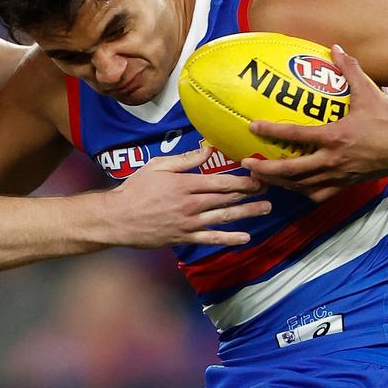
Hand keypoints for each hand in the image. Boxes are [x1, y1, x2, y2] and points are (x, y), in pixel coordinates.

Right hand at [108, 145, 271, 247]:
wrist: (118, 219)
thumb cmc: (135, 190)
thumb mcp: (157, 167)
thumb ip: (184, 160)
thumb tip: (207, 149)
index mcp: (186, 184)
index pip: (221, 181)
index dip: (242, 179)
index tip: (258, 174)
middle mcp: (191, 204)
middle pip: (227, 198)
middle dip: (250, 193)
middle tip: (268, 189)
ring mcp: (189, 223)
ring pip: (224, 217)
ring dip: (247, 213)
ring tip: (265, 209)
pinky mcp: (184, 238)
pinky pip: (211, 238)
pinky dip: (229, 239)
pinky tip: (245, 237)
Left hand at [240, 45, 387, 200]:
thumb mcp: (369, 92)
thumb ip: (350, 69)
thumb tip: (336, 47)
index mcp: (335, 136)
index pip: (295, 135)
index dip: (271, 131)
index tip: (252, 127)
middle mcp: (333, 159)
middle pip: (292, 171)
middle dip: (266, 170)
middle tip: (247, 165)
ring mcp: (338, 175)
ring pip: (302, 185)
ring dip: (279, 183)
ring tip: (261, 178)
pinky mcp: (345, 184)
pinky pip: (318, 194)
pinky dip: (302, 192)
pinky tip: (291, 186)